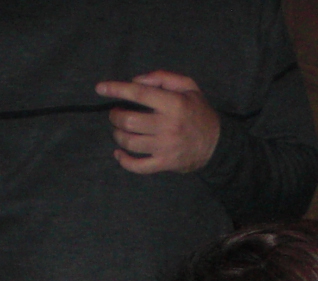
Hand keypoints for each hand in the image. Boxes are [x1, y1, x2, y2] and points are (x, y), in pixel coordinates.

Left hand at [95, 71, 220, 174]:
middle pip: (129, 120)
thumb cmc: (199, 112)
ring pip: (130, 142)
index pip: (139, 94)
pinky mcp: (164, 164)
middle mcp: (167, 126)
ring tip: (119, 130)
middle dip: (116, 116)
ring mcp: (165, 147)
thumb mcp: (188, 86)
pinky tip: (119, 153)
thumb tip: (136, 81)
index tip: (100, 88)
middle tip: (116, 113)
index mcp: (173, 104)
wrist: (217, 144)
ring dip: (118, 135)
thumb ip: (162, 78)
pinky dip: (124, 160)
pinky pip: (138, 166)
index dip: (117, 89)